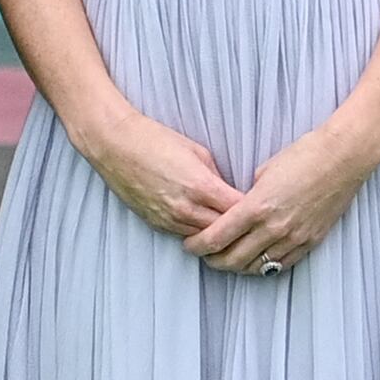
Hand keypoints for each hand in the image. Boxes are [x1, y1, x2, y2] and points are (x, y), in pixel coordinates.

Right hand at [72, 102, 245, 249]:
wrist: (115, 145)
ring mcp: (170, 220)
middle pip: (226, 231)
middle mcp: (187, 208)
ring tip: (235, 231)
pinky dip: (199, 233)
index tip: (264, 207)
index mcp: (201, 186)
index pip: (240, 211)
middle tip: (254, 225)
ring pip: (206, 239)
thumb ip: (217, 176)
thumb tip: (230, 191)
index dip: (254, 211)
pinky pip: (186, 236)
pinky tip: (207, 227)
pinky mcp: (157, 224)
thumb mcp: (197, 151)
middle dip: (241, 228)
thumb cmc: (154, 140)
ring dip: (220, 235)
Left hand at [183, 119, 379, 276]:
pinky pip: (281, 265)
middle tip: (205, 255)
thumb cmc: (304, 155)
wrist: (343, 158)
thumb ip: (247, 196)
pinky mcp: (310, 242)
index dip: (198, 246)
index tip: (190, 245)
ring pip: (256, 268)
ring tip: (228, 259)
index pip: (217, 238)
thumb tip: (235, 209)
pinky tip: (255, 261)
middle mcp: (274, 228)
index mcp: (257, 207)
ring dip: (237, 267)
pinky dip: (263, 267)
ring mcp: (294, 238)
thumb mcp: (264, 171)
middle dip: (213, 260)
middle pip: (233, 259)